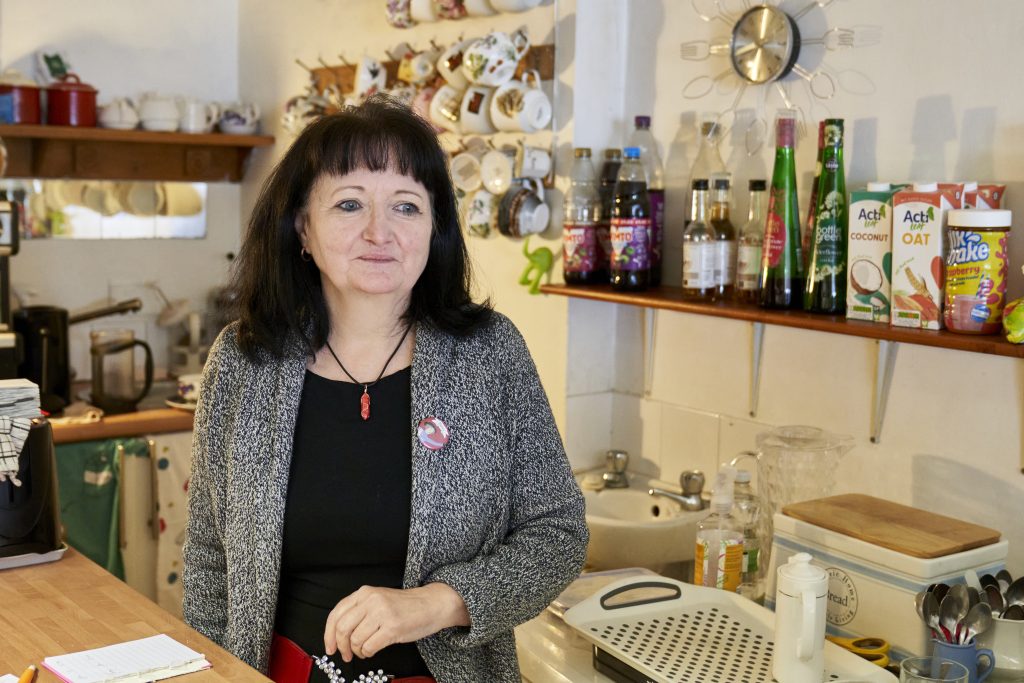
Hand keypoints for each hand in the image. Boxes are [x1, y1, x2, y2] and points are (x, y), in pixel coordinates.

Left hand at [324, 582, 469, 661]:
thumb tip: (337, 634)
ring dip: (357, 651)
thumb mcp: (378, 600)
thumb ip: (359, 610)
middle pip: (342, 629)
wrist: (432, 603)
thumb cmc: (404, 606)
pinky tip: (372, 651)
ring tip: (364, 651)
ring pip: (355, 640)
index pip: (336, 614)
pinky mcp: (393, 627)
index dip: (328, 635)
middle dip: (341, 646)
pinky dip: (367, 653)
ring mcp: (382, 613)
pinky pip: (369, 647)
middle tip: (345, 655)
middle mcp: (371, 600)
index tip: (330, 647)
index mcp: (364, 593)